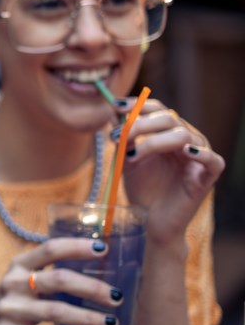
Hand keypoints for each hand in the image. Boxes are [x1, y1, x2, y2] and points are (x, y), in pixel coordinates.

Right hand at [0, 237, 122, 324]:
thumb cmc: (16, 307)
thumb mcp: (25, 286)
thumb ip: (51, 279)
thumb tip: (102, 277)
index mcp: (18, 266)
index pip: (49, 249)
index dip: (76, 246)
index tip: (102, 249)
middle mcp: (12, 284)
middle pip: (57, 280)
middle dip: (91, 288)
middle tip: (117, 298)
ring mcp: (8, 310)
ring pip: (55, 312)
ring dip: (87, 319)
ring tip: (110, 324)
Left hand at [117, 97, 224, 248]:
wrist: (150, 219)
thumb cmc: (142, 188)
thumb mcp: (127, 159)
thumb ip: (124, 137)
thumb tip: (112, 112)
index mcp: (168, 132)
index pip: (158, 109)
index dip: (138, 105)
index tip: (115, 107)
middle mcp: (187, 139)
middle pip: (169, 119)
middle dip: (140, 125)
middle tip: (117, 136)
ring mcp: (198, 156)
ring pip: (183, 135)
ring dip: (153, 141)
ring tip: (132, 155)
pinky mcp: (208, 176)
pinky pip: (212, 159)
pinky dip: (200, 152)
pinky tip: (185, 151)